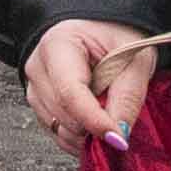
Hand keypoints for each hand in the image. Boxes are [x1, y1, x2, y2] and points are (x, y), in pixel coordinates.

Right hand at [25, 17, 156, 159]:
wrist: (102, 31)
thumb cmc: (116, 35)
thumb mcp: (134, 57)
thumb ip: (128, 95)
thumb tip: (119, 135)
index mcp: (57, 45)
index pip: (70, 93)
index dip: (95, 121)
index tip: (118, 139)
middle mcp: (38, 67)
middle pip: (64, 115)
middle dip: (96, 127)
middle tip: (122, 119)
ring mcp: (35, 87)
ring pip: (60, 130)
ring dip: (89, 134)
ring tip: (109, 112)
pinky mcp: (40, 105)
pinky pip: (58, 134)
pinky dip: (80, 137)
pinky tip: (97, 123)